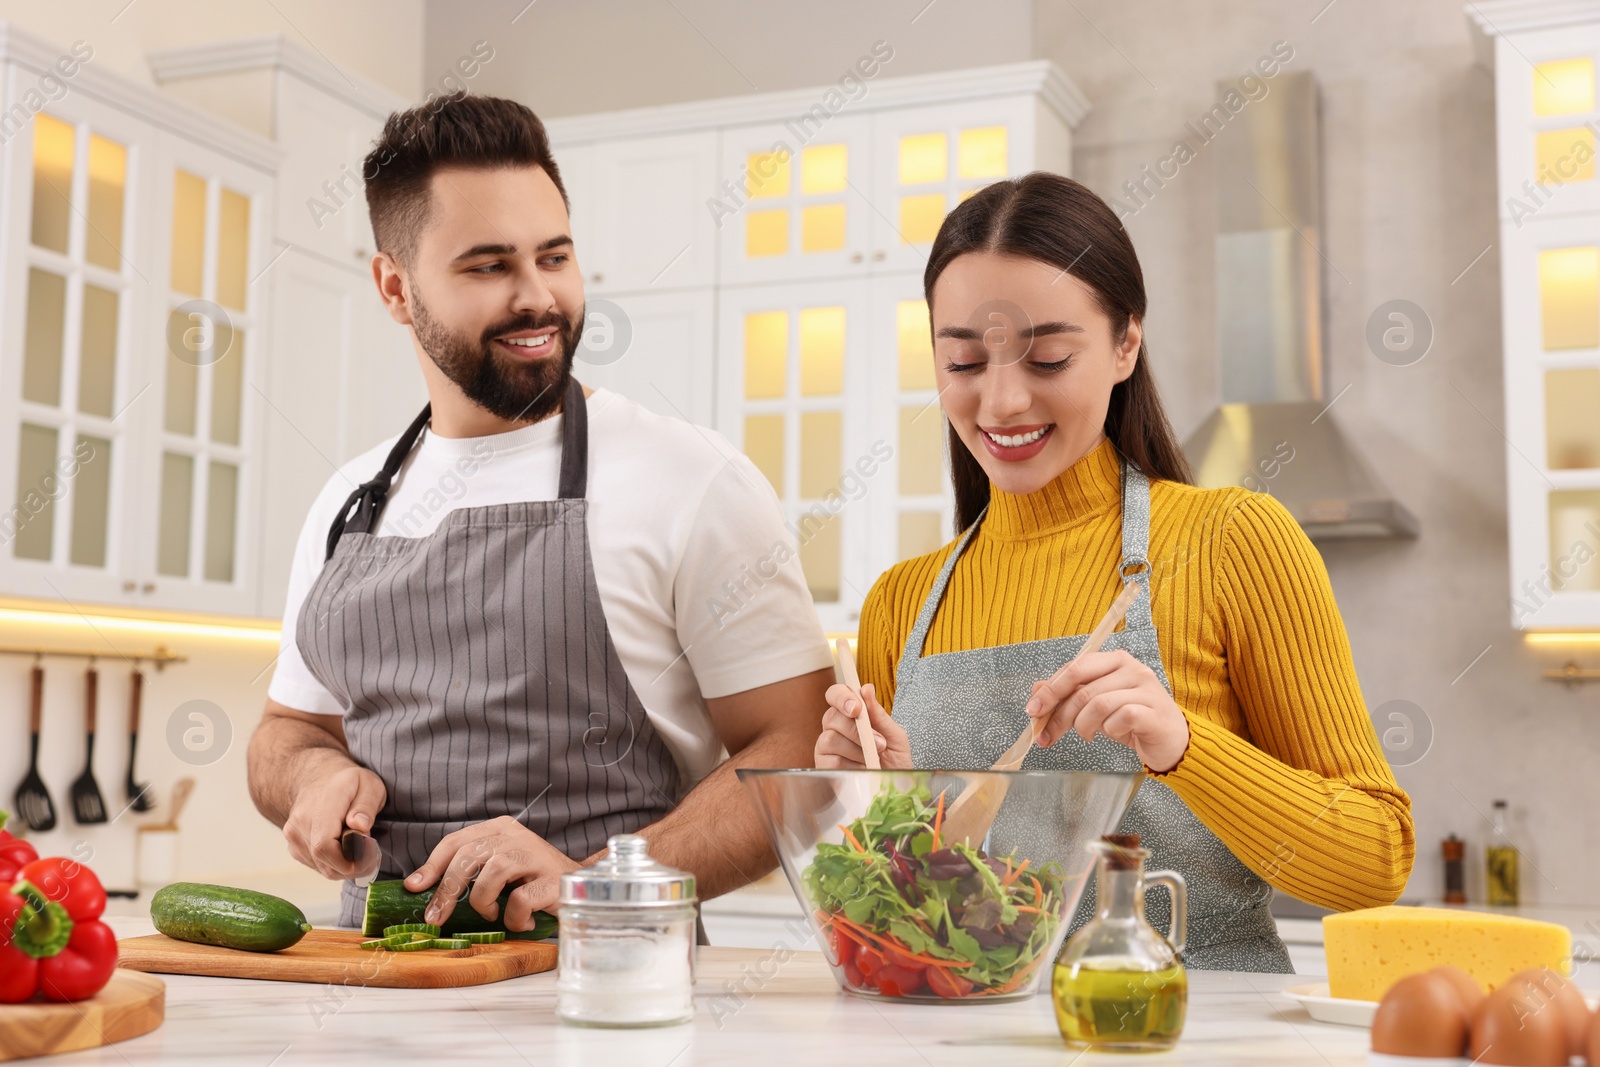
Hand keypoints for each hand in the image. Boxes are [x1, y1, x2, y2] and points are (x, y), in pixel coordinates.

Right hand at [282, 764, 385, 880]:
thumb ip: (366, 805)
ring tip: (360, 849)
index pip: (324, 845)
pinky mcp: (294, 846)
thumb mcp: (369, 785)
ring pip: (322, 867)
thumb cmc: (349, 783)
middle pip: (324, 861)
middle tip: (371, 855)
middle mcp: (300, 821)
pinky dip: (334, 864)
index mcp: (321, 805)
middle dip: (353, 866)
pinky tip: (345, 849)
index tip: (370, 854)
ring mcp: (293, 835)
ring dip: (345, 866)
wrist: (319, 779)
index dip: (348, 860)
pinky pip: (317, 865)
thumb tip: (359, 826)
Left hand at [404, 816, 578, 931]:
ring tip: (491, 915)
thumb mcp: (498, 869)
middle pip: (469, 856)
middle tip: (436, 918)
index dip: (431, 865)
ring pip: (493, 872)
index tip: (414, 887)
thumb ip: (469, 870)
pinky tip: (521, 922)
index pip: (456, 841)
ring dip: (483, 901)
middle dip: (447, 890)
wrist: (583, 887)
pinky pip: (520, 900)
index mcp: (500, 829)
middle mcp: (517, 836)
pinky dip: (513, 917)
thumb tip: (421, 887)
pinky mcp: (553, 880)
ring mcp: (537, 856)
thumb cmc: (532, 882)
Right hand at [814, 682, 911, 769]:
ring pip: (830, 738)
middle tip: (879, 743)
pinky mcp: (824, 767)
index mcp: (851, 714)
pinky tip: (862, 768)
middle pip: (831, 716)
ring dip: (856, 749)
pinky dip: (851, 764)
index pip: (836, 694)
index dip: (842, 697)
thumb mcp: (895, 735)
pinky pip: (831, 760)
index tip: (857, 708)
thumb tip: (866, 689)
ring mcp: (827, 747)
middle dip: (855, 729)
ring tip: (874, 758)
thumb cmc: (895, 761)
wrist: (896, 790)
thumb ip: (879, 714)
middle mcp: (835, 728)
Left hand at [1023, 650, 1190, 772]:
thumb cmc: (1132, 720)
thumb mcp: (1095, 705)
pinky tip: (1114, 734)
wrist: (1172, 741)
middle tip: (1048, 735)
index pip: (1075, 668)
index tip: (1033, 710)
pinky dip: (1109, 730)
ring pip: (1098, 704)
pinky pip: (1120, 718)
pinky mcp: (1154, 711)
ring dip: (1084, 726)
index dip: (1050, 689)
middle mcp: (1132, 668)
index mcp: (1115, 661)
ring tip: (1086, 736)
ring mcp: (1145, 688)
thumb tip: (1036, 691)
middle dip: (1060, 715)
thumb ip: (1068, 695)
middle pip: (1084, 688)